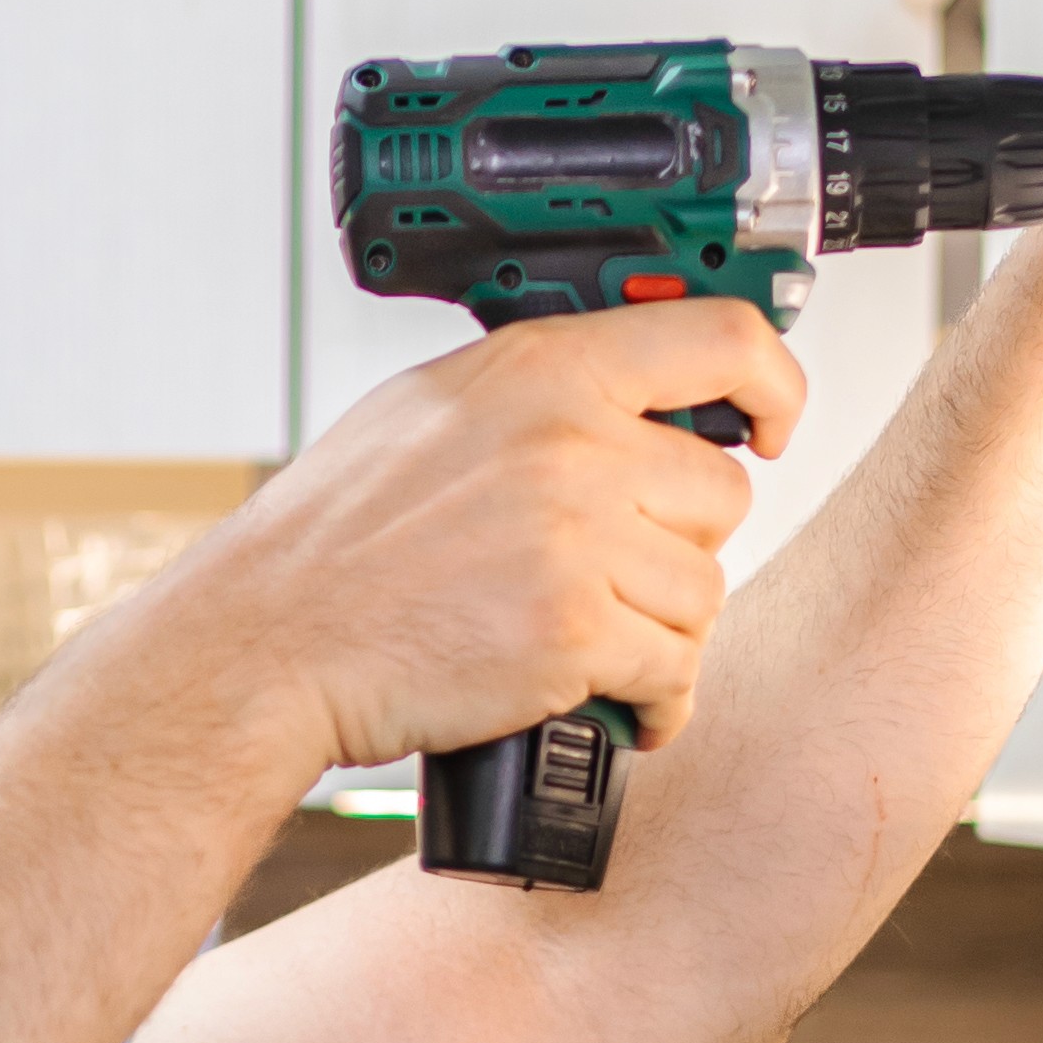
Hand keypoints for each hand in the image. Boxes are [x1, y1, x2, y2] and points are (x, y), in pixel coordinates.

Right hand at [185, 307, 797, 777]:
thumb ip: (535, 393)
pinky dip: (653, 702)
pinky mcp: (574, 634)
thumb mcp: (428, 412)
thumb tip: (626, 393)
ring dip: (663, 632)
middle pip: (721, 492)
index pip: (721, 339)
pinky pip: (674, 671)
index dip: (773, 385)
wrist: (268, 644)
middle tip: (614, 578)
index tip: (772, 424)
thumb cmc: (333, 542)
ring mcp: (577, 538)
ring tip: (594, 646)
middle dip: (679, 546)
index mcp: (541, 369)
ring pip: (703, 591)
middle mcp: (570, 441)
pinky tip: (614, 704)